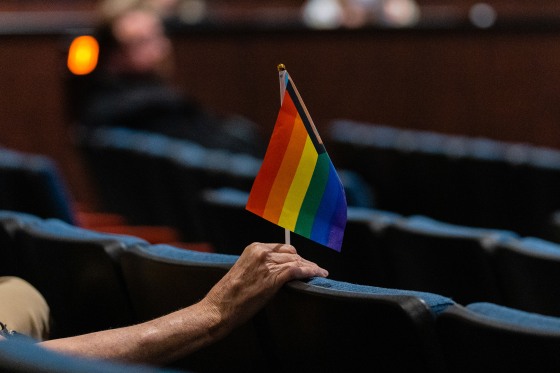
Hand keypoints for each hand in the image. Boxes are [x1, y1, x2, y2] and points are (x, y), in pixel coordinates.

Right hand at [202, 242, 328, 336]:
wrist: (220, 308)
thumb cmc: (229, 295)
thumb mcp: (244, 271)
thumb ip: (260, 266)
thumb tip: (276, 270)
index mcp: (253, 248)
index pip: (281, 248)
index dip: (294, 255)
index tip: (302, 261)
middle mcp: (261, 252)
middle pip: (291, 253)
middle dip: (303, 261)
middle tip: (313, 269)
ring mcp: (268, 263)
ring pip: (297, 261)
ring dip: (310, 267)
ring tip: (320, 272)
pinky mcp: (273, 277)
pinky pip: (298, 270)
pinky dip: (310, 271)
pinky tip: (318, 274)